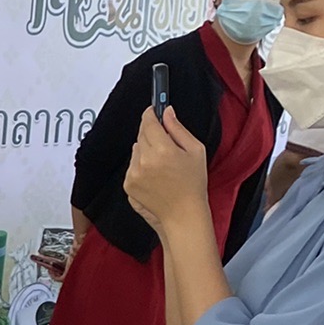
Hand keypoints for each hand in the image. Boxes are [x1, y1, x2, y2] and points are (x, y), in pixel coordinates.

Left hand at [123, 106, 208, 238]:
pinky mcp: (128, 183)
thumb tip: (167, 112)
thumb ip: (178, 129)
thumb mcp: (195, 151)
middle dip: (152, 134)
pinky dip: (140, 166)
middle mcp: (144, 160)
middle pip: (141, 134)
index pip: (148, 122)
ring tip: (162, 164)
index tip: (153, 110)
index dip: (151, 114)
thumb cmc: (193, 183)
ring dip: (146, 151)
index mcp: (162, 150)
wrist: (182, 213)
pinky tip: (155, 176)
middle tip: (166, 144)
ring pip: (136, 149)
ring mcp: (133, 173)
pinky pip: (132, 165)